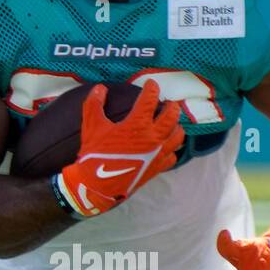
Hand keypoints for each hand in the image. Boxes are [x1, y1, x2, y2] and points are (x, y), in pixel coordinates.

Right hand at [55, 82, 183, 217]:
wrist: (98, 186)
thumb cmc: (95, 154)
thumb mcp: (91, 126)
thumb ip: (94, 104)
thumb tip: (100, 88)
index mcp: (137, 125)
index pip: (150, 99)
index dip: (152, 88)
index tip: (151, 84)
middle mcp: (153, 138)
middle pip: (172, 116)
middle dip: (171, 106)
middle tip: (167, 102)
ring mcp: (158, 154)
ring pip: (177, 135)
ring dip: (176, 126)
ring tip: (171, 122)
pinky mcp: (157, 168)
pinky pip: (173, 156)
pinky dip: (172, 149)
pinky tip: (165, 146)